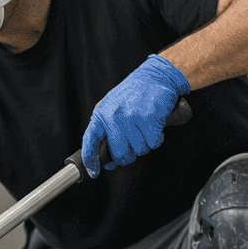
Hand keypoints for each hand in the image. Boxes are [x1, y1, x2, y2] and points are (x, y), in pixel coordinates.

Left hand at [81, 54, 191, 176]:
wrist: (155, 76)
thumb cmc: (134, 93)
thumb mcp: (112, 107)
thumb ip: (107, 130)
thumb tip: (108, 160)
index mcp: (101, 114)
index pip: (90, 141)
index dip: (91, 160)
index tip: (94, 172)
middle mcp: (114, 116)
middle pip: (119, 153)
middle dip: (128, 154)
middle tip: (134, 143)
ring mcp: (131, 117)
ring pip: (139, 150)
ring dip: (145, 144)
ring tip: (144, 129)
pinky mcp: (148, 118)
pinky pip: (153, 143)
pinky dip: (156, 139)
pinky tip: (154, 126)